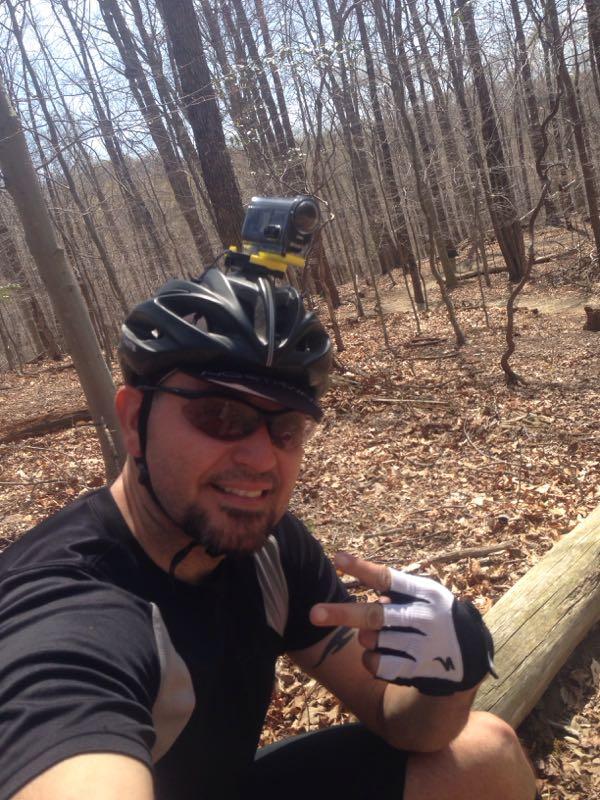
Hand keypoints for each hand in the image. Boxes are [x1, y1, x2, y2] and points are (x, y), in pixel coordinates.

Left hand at [310, 552, 495, 695]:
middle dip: (342, 614)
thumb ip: (396, 592)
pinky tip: (383, 653)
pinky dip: (371, 659)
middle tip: (314, 614)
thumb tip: (362, 591)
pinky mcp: (418, 670)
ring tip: (380, 634)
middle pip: (375, 616)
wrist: (470, 657)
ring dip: (366, 637)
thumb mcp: (426, 596)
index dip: (362, 568)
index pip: (388, 578)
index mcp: (426, 593)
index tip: (337, 558)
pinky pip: (377, 665)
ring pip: (372, 641)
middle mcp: (425, 618)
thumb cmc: (436, 615)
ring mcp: (422, 647)